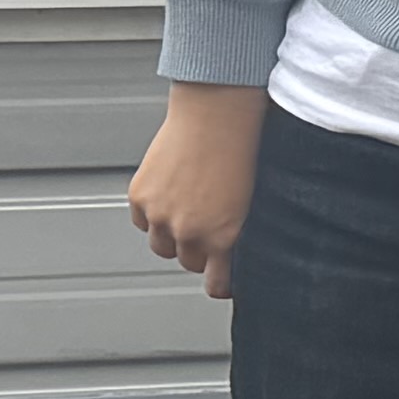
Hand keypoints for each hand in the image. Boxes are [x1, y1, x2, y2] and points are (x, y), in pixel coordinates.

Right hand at [129, 83, 266, 300]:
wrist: (218, 114)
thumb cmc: (246, 150)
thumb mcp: (257, 202)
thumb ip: (243, 231)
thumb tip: (240, 251)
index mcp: (225, 237)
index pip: (216, 284)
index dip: (222, 282)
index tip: (225, 279)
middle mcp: (189, 231)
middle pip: (188, 262)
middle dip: (199, 251)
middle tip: (210, 231)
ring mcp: (160, 215)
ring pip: (162, 245)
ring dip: (173, 235)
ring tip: (191, 212)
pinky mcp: (140, 196)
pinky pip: (141, 221)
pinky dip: (152, 215)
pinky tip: (171, 197)